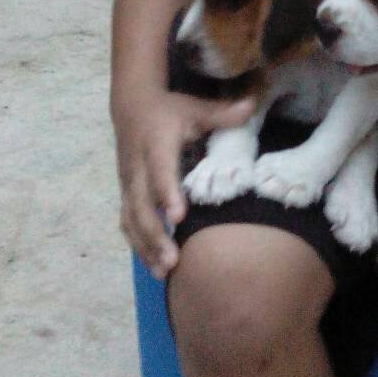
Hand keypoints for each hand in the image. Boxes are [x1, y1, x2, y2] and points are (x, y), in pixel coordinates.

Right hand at [113, 89, 253, 279]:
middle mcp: (137, 167)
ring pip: (131, 220)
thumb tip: (253, 104)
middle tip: (174, 260)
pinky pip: (127, 224)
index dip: (167, 192)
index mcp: (155, 145)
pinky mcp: (125, 195)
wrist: (131, 106)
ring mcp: (127, 184)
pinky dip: (139, 246)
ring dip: (146, 247)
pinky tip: (155, 267)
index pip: (160, 171)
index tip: (179, 216)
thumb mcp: (195, 108)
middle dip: (155, 234)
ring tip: (164, 272)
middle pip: (140, 205)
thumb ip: (223, 113)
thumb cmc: (170, 110)